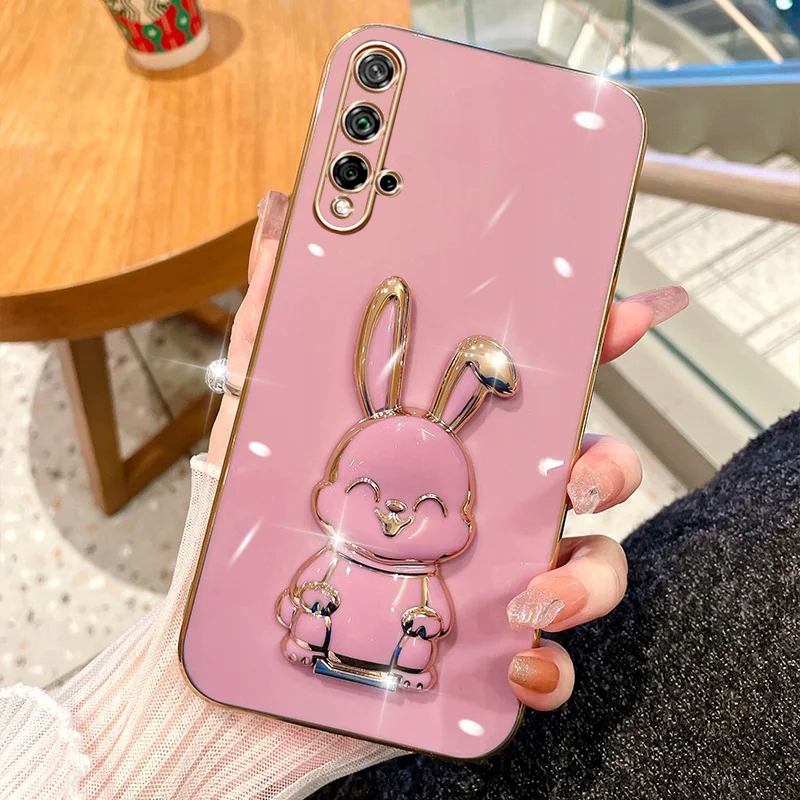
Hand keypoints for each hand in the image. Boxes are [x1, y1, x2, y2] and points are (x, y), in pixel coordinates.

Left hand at [208, 189, 688, 712]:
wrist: (228, 659)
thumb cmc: (251, 531)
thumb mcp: (257, 414)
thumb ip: (274, 320)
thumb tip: (281, 217)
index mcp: (447, 445)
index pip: (534, 387)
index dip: (588, 344)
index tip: (620, 316)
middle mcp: (484, 506)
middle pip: (585, 471)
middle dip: (605, 466)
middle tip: (576, 473)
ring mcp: (491, 576)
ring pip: (588, 563)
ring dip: (584, 577)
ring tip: (533, 595)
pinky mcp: (484, 653)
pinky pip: (552, 662)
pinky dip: (552, 666)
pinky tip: (517, 661)